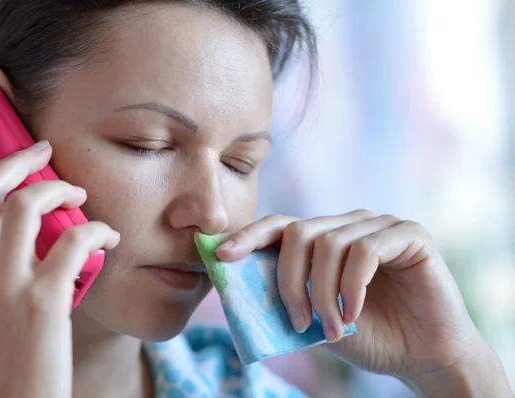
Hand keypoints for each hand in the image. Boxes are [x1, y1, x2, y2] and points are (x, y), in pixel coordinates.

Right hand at [0, 138, 119, 397]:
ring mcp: (7, 286)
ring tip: (80, 195)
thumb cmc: (5, 364)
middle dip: (14, 159)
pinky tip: (110, 236)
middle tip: (43, 148)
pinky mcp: (43, 301)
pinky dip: (97, 230)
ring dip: (57, 188)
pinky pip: (74, 241)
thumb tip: (10, 249)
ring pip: (23, 205)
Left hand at [216, 211, 512, 395]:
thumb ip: (286, 299)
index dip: (248, 236)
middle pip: (298, 232)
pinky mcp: (408, 234)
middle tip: (297, 322)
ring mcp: (378, 224)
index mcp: (323, 239)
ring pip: (329, 243)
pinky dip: (351, 287)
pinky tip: (353, 315)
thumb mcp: (315, 319)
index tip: (221, 255)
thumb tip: (238, 287)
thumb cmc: (367, 336)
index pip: (279, 224)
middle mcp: (347, 224)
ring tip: (332, 328)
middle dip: (289, 281)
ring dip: (322, 293)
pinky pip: (365, 250)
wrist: (422, 356)